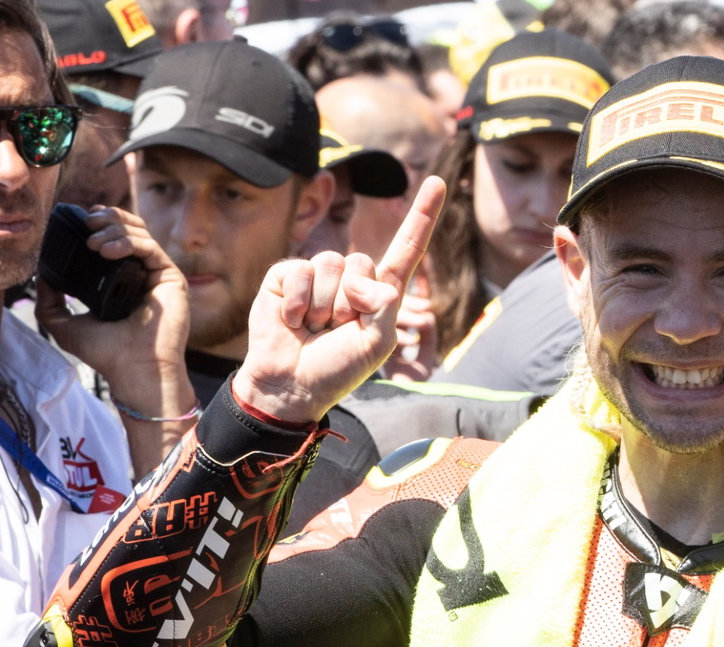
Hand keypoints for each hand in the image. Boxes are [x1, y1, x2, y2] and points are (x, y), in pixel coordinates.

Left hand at [34, 205, 191, 412]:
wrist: (132, 370)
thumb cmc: (105, 354)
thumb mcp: (63, 323)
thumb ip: (49, 299)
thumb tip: (41, 274)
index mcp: (121, 280)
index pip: (113, 239)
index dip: (98, 224)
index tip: (78, 221)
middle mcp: (141, 275)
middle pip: (130, 229)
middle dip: (107, 219)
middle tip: (86, 223)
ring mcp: (158, 276)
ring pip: (141, 234)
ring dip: (114, 229)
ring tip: (93, 242)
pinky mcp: (171, 279)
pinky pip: (151, 248)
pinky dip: (128, 243)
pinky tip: (107, 251)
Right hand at [236, 177, 446, 423]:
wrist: (292, 386)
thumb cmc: (337, 369)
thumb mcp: (377, 343)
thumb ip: (385, 306)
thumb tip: (368, 279)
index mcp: (380, 294)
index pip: (406, 250)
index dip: (421, 217)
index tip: (437, 183)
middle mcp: (351, 280)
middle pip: (362, 261)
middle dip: (350, 301)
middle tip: (336, 330)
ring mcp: (317, 277)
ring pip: (331, 264)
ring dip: (323, 305)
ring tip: (314, 329)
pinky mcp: (285, 277)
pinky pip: (299, 271)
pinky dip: (297, 302)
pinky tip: (292, 322)